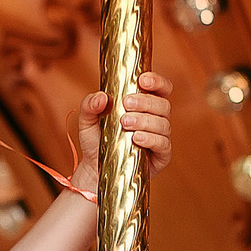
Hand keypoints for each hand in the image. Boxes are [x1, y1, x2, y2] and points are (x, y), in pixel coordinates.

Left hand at [69, 72, 172, 193]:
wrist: (94, 170)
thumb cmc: (96, 141)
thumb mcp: (87, 121)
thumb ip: (89, 105)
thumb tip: (101, 96)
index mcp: (144, 105)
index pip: (161, 89)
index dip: (156, 81)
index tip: (142, 80)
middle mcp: (156, 119)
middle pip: (163, 104)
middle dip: (145, 102)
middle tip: (126, 104)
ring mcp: (160, 137)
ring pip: (163, 123)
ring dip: (145, 120)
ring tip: (125, 123)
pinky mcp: (161, 156)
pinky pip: (163, 144)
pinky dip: (151, 138)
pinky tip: (136, 138)